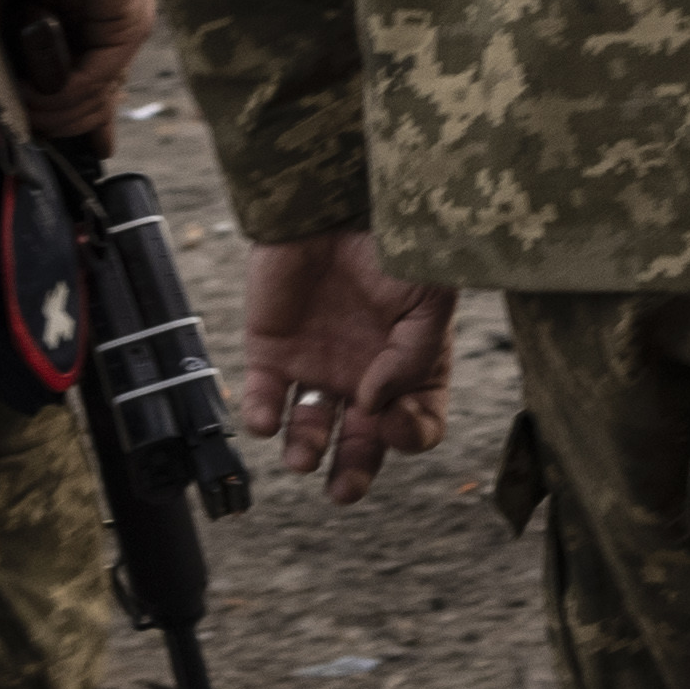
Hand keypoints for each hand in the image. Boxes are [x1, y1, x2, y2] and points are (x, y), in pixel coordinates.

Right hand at [0, 0, 159, 143]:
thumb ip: (8, 43)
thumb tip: (2, 91)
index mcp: (92, 23)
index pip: (95, 87)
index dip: (84, 123)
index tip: (75, 154)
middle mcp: (115, 30)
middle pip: (96, 103)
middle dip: (63, 128)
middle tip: (28, 138)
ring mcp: (126, 29)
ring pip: (92, 99)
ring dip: (49, 112)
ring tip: (18, 107)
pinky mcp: (128, 25)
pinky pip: (93, 81)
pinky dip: (58, 95)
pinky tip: (31, 92)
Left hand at [240, 231, 461, 498]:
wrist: (335, 197)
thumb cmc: (394, 242)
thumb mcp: (428, 296)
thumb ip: (411, 356)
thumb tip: (374, 405)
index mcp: (412, 368)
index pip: (418, 426)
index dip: (409, 435)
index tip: (392, 417)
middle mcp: (365, 376)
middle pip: (362, 444)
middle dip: (353, 473)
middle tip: (341, 491)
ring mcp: (318, 365)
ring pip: (309, 430)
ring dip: (305, 451)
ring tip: (302, 458)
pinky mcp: (271, 349)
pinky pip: (263, 396)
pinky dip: (260, 415)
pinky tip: (266, 420)